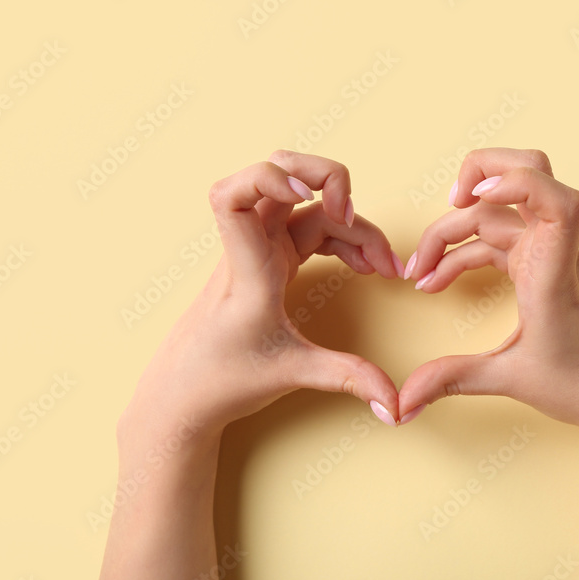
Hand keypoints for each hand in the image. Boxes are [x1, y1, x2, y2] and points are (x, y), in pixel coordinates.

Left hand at [119, 151, 403, 463]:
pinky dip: (341, 238)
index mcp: (247, 270)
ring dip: (347, 220)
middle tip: (354, 215)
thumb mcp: (291, 375)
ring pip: (305, 205)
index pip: (231, 196)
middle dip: (327, 180)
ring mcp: (259, 252)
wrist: (183, 396)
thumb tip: (395, 403)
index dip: (268, 177)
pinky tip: (364, 266)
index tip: (306, 194)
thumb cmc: (222, 379)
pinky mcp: (269, 262)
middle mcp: (251, 250)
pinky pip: (309, 229)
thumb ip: (348, 378)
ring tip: (383, 265)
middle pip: (282, 177)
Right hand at [398, 148, 578, 439]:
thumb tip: (403, 401)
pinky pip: (500, 240)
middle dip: (477, 178)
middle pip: (525, 177)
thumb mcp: (512, 381)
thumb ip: (453, 381)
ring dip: (457, 230)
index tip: (474, 196)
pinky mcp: (543, 266)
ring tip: (420, 272)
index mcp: (554, 274)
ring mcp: (550, 255)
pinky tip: (439, 281)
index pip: (557, 202)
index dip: (517, 181)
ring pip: (501, 212)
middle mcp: (554, 253)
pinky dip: (465, 252)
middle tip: (446, 209)